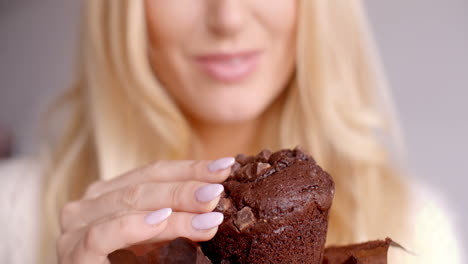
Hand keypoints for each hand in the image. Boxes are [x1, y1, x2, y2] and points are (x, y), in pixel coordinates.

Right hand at [56, 158, 234, 263]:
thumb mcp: (160, 238)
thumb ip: (178, 217)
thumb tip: (216, 195)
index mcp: (110, 193)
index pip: (154, 172)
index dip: (190, 168)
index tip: (225, 166)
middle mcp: (90, 204)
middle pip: (143, 185)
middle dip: (185, 187)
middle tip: (218, 192)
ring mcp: (76, 227)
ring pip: (129, 205)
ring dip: (174, 209)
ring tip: (208, 215)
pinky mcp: (74, 253)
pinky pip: (104, 234)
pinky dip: (135, 226)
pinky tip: (162, 220)